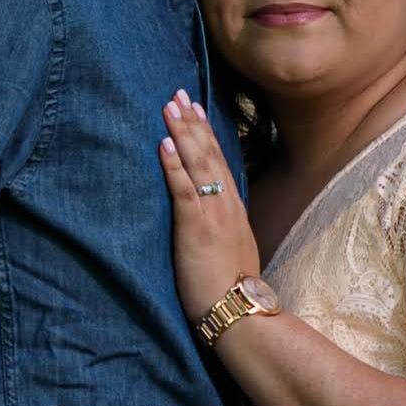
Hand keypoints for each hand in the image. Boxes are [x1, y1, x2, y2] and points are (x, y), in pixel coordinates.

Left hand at [161, 93, 256, 317]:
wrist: (241, 312)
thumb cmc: (233, 290)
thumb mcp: (232, 250)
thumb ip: (222, 227)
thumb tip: (211, 217)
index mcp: (233, 209)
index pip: (219, 161)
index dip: (205, 133)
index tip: (195, 109)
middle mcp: (226, 204)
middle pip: (208, 154)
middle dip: (192, 122)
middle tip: (178, 94)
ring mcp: (214, 214)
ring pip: (198, 164)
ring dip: (182, 133)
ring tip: (169, 107)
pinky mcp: (198, 228)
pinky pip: (184, 190)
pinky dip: (174, 166)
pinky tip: (164, 144)